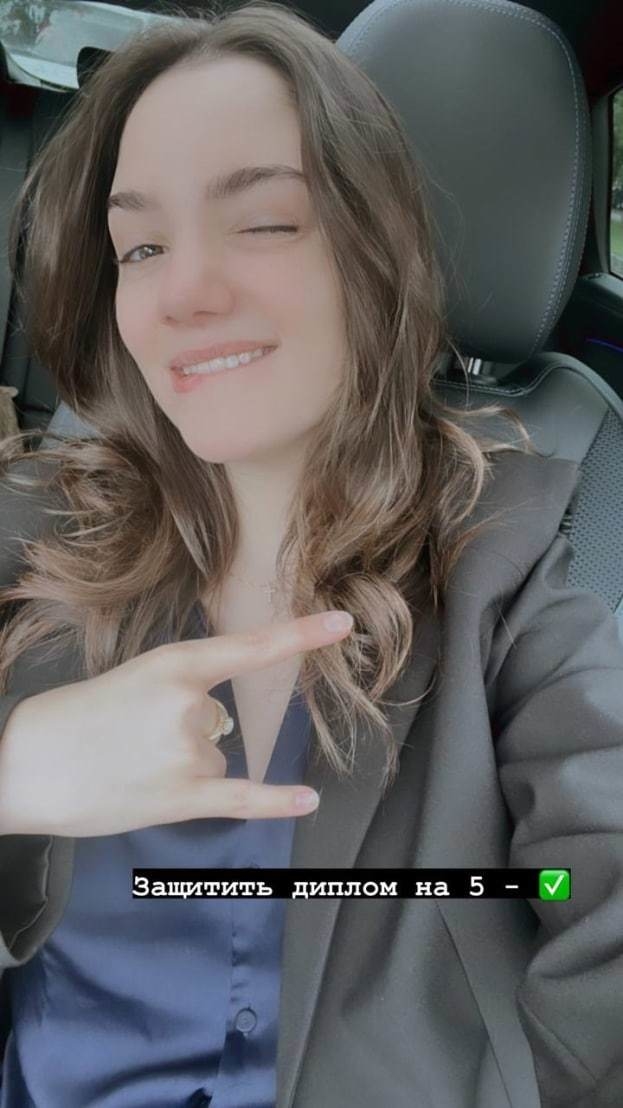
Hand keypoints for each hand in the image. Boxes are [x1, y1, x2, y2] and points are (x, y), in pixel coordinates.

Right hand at [0, 610, 352, 836]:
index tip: (343, 623)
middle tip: (129, 739)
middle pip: (219, 722)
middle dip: (183, 735)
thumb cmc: (71, 719)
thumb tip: (215, 728)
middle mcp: (189, 706)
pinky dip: (275, 802)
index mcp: (174, 665)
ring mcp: (188, 753)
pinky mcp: (182, 798)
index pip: (250, 648)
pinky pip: (241, 799)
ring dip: (182, 768)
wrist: (23, 766)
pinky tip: (306, 800)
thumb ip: (179, 694)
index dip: (300, 636)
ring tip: (129, 767)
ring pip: (214, 759)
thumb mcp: (131, 680)